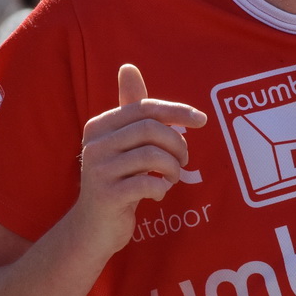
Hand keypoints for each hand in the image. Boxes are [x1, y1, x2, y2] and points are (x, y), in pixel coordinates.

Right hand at [70, 63, 207, 256]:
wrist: (92, 229)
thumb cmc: (116, 181)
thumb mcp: (121, 143)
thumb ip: (130, 109)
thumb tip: (128, 67)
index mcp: (99, 126)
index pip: (144, 108)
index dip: (177, 111)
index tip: (202, 120)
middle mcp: (94, 144)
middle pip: (151, 129)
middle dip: (177, 144)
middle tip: (183, 160)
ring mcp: (98, 170)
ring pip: (153, 156)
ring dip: (173, 168)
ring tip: (171, 178)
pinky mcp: (107, 196)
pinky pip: (149, 183)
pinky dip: (162, 188)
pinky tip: (158, 193)